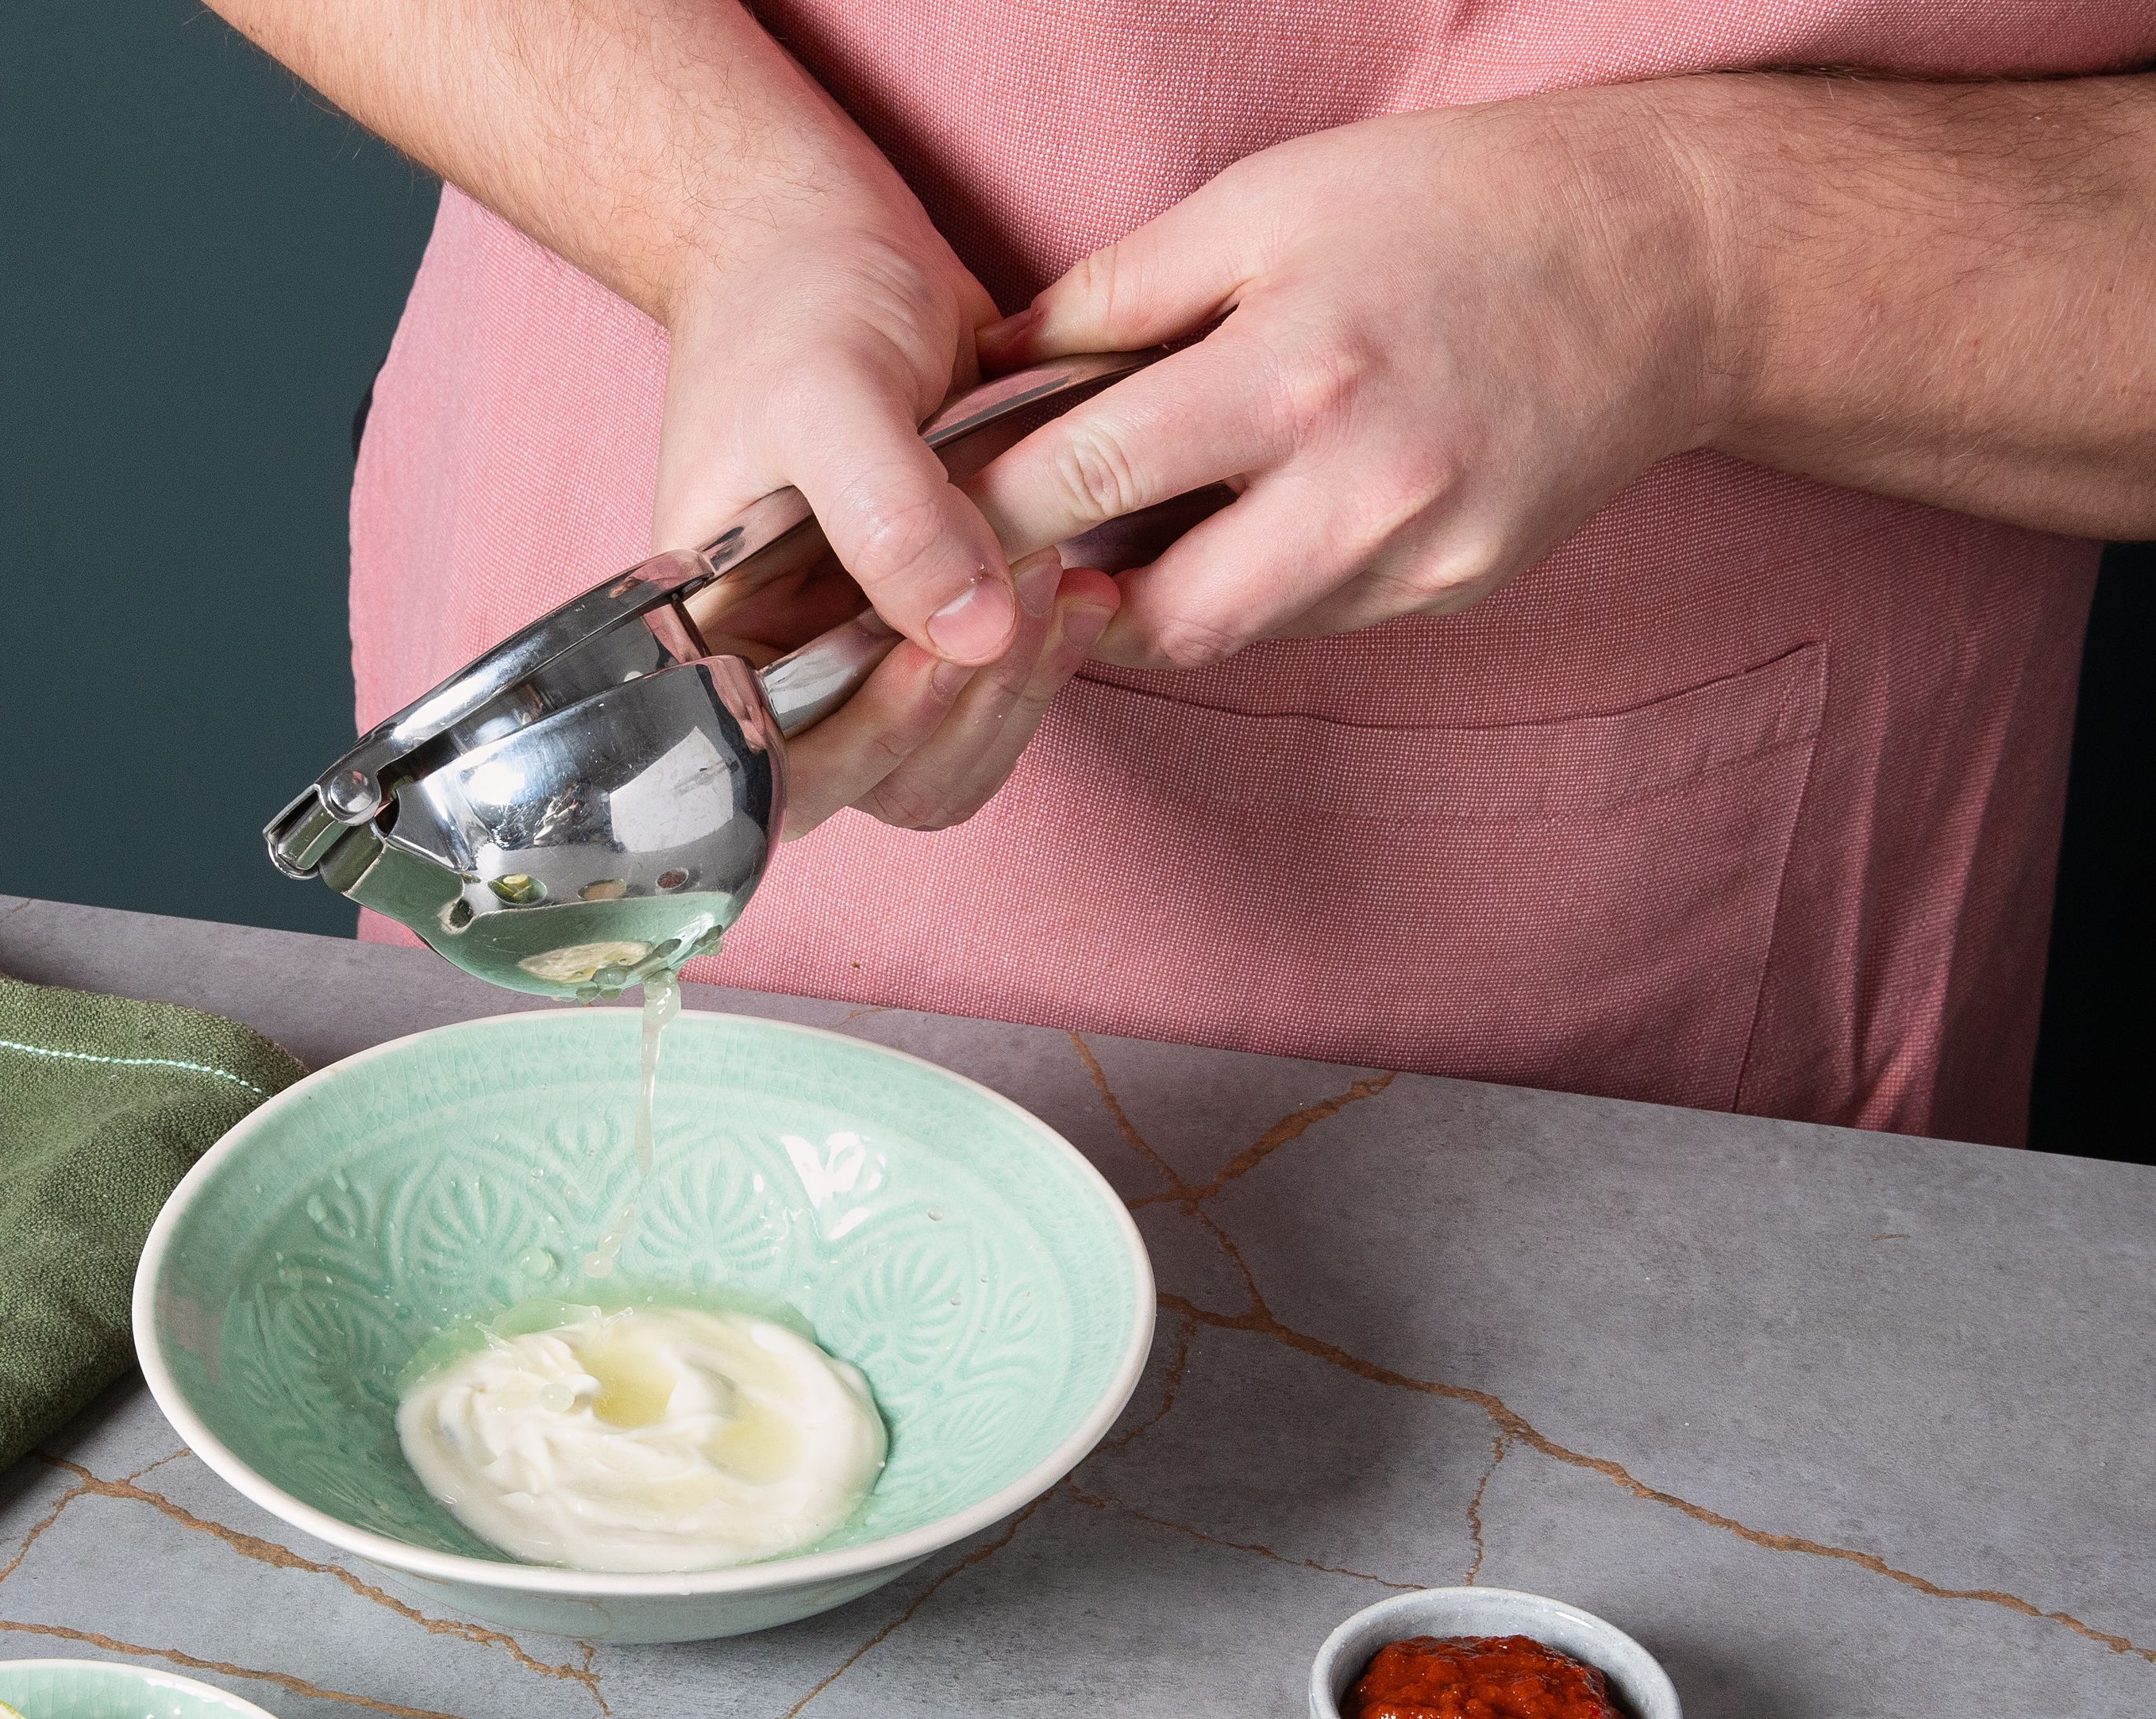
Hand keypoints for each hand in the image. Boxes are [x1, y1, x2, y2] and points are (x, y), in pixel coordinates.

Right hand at [656, 216, 1120, 836]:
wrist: (826, 239)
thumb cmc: (794, 303)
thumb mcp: (832, 393)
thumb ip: (892, 518)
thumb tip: (971, 637)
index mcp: (718, 631)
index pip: (776, 765)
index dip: (864, 740)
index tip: (940, 653)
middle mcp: (786, 659)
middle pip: (878, 780)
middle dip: (964, 711)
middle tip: (1028, 584)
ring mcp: (864, 647)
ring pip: (947, 759)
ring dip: (1016, 695)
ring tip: (1067, 580)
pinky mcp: (938, 621)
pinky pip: (992, 700)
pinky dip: (1046, 664)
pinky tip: (1088, 585)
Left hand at [970, 84, 1722, 670]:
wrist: (1665, 259)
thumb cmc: (1453, 206)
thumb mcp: (1269, 201)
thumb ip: (1119, 294)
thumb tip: (992, 367)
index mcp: (1292, 372)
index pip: (1085, 481)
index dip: (990, 515)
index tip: (935, 522)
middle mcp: (1360, 486)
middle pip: (1155, 617)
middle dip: (1079, 597)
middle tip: (1037, 550)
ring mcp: (1417, 555)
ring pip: (1233, 634)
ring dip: (1168, 597)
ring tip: (1149, 521)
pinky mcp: (1457, 588)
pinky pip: (1313, 621)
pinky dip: (1263, 584)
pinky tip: (1263, 515)